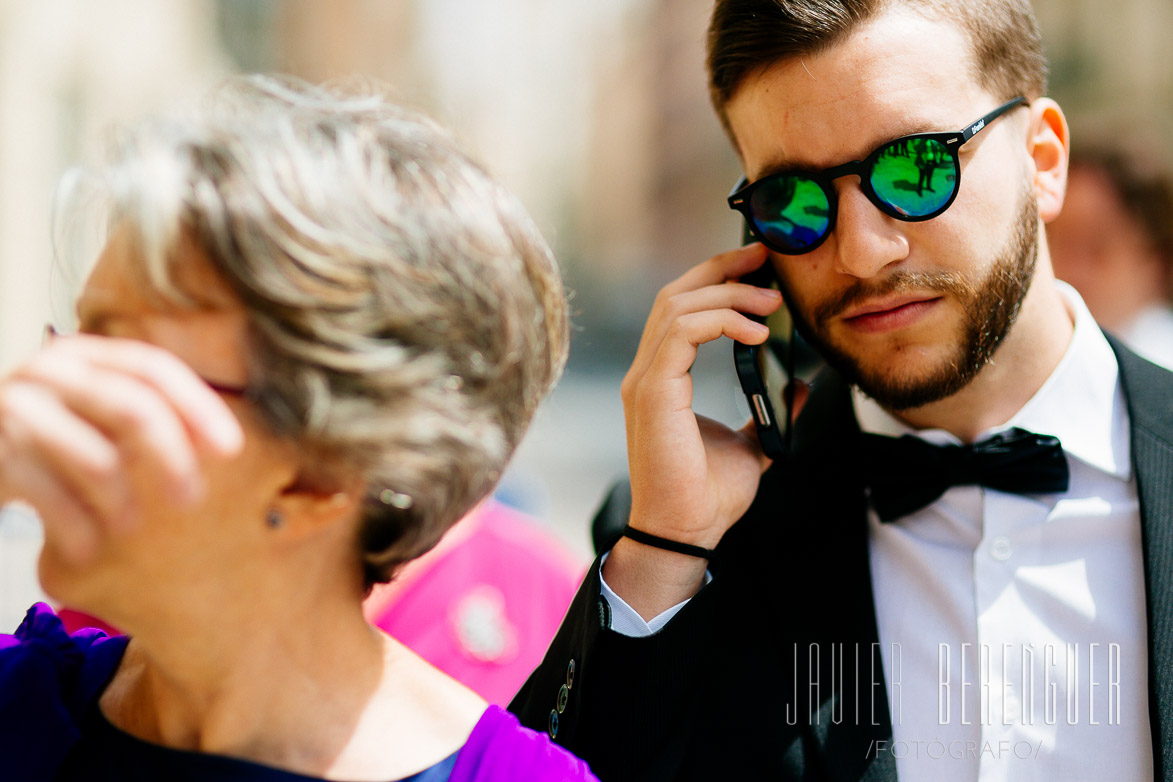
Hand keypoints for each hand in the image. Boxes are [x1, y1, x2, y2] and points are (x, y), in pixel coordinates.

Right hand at [0, 334, 243, 564]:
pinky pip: (51, 496)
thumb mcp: (90, 413)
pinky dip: (76, 528)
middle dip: (172, 460)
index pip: (153, 368)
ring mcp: (15, 407)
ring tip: (128, 527)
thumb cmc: (39, 437)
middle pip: (133, 409)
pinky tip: (87, 548)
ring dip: (122, 503)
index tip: (230, 449)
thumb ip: (143, 417)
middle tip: (191, 499)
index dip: (198, 407)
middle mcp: (49, 372)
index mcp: (84, 355)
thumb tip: (220, 444)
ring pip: (97, 460)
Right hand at [605, 244, 783, 617]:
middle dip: (721, 268)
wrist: (686, 533)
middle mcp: (647, 373)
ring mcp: (645, 381)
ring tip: (770, 302)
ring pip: (678, 306)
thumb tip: (798, 385)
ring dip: (728, 295)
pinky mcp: (653, 393)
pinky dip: (721, 322)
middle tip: (764, 257)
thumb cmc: (708, 496)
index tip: (759, 266)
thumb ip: (768, 410)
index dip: (717, 279)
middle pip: (675, 295)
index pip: (681, 309)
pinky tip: (756, 332)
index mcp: (662, 379)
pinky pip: (682, 333)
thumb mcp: (752, 443)